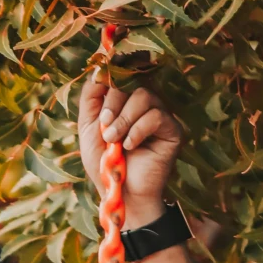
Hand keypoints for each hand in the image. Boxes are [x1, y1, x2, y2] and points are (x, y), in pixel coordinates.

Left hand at [77, 72, 182, 231]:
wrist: (120, 196)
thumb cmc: (104, 165)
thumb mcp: (89, 128)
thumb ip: (91, 98)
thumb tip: (98, 68)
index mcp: (126, 100)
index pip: (124, 73)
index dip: (115, 68)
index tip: (105, 66)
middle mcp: (146, 104)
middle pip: (132, 82)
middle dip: (113, 104)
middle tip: (105, 129)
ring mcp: (160, 115)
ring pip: (144, 95)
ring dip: (124, 119)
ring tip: (115, 141)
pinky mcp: (172, 130)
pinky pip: (156, 116)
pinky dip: (138, 130)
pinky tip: (130, 147)